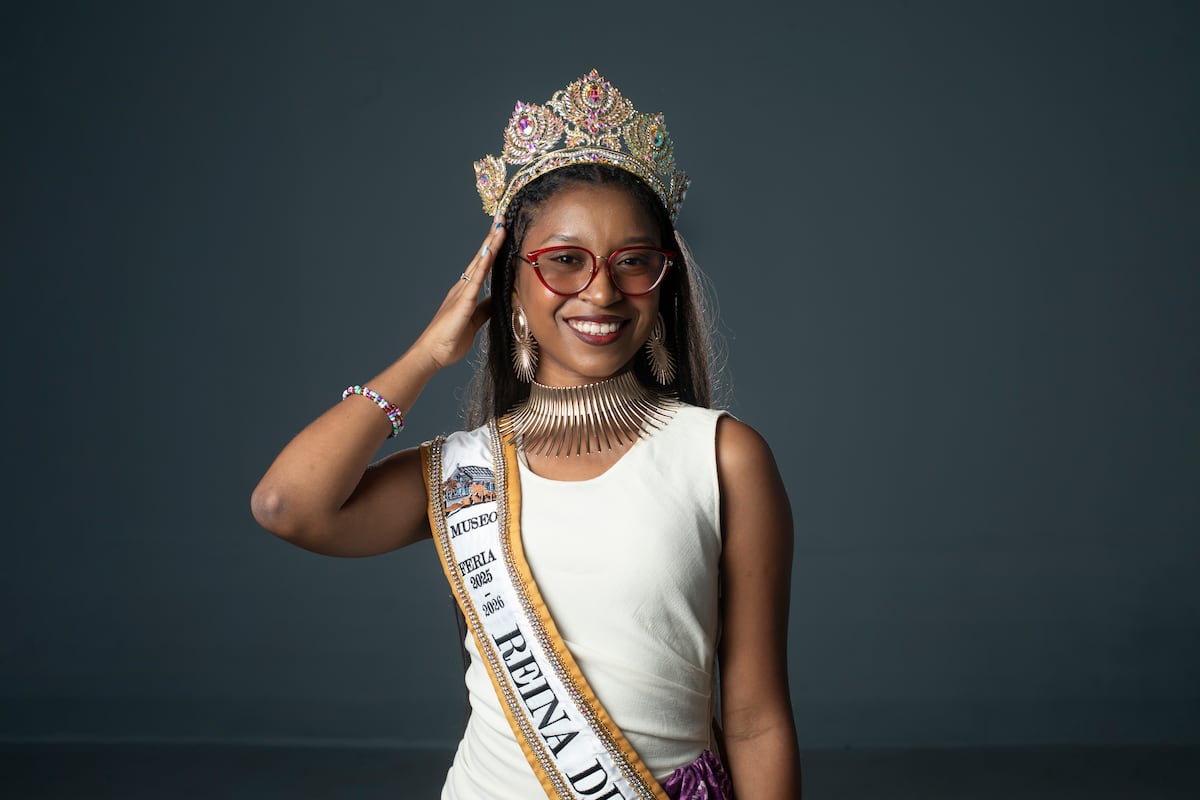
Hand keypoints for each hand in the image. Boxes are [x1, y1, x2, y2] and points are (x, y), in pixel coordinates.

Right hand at [411, 215, 505, 369]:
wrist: (432, 353)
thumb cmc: (450, 339)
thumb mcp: (475, 320)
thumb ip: (486, 308)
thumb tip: (498, 298)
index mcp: (467, 291)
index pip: (484, 265)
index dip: (493, 248)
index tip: (502, 231)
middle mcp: (463, 287)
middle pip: (482, 258)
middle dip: (492, 238)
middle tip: (501, 218)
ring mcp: (462, 293)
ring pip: (479, 263)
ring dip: (490, 245)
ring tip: (500, 227)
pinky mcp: (462, 303)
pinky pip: (475, 281)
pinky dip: (483, 265)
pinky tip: (490, 252)